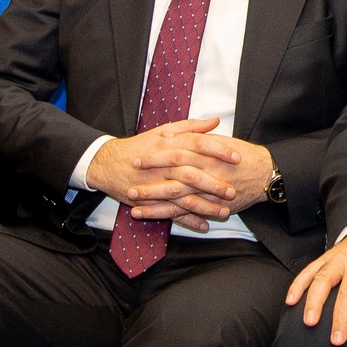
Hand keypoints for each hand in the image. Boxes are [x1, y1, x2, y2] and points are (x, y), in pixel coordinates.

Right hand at [84, 119, 243, 228]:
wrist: (108, 163)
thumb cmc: (140, 146)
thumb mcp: (163, 130)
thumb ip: (191, 127)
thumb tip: (215, 121)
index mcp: (169, 144)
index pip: (198, 144)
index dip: (219, 150)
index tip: (237, 157)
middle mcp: (164, 164)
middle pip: (193, 173)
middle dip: (214, 183)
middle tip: (233, 190)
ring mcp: (156, 184)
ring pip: (184, 197)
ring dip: (205, 206)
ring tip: (224, 212)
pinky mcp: (150, 201)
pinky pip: (171, 213)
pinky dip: (188, 220)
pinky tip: (204, 225)